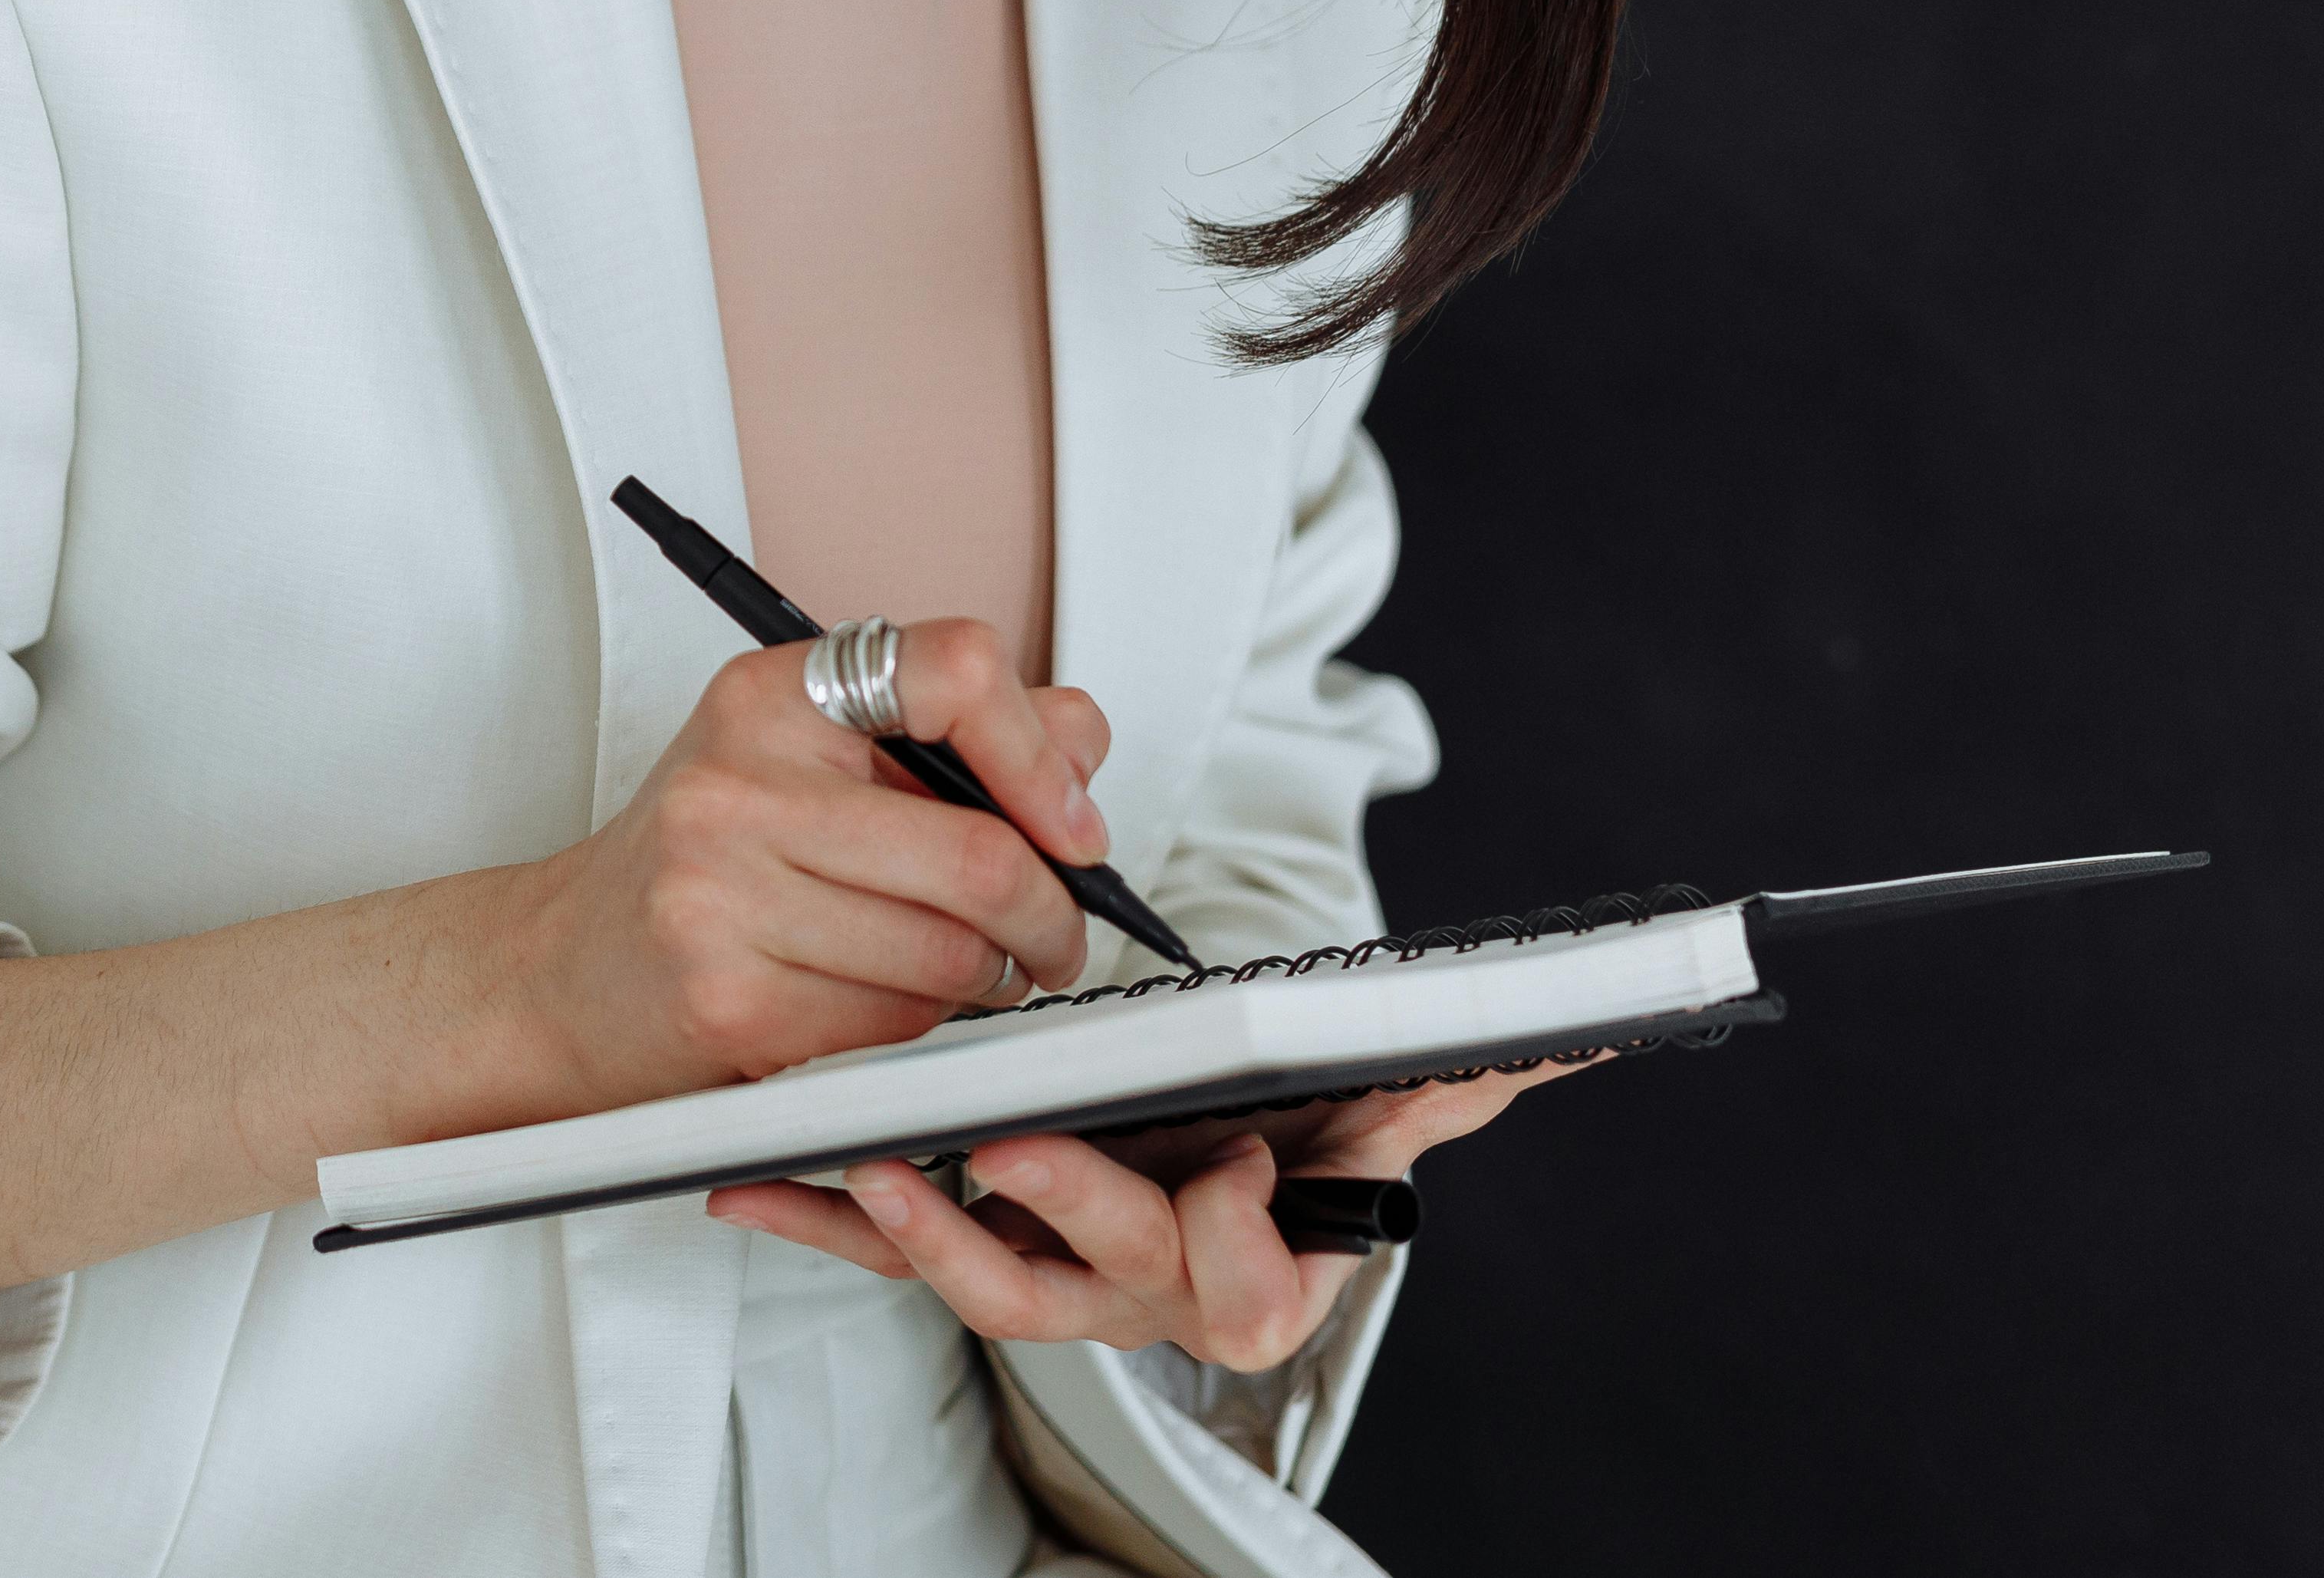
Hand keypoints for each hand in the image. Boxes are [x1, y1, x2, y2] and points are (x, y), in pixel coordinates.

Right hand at [492, 622, 1113, 1115]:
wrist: (558, 970)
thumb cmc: (702, 865)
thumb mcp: (811, 762)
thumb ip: (952, 739)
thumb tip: (1083, 746)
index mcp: (773, 691)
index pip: (960, 671)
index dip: (1045, 756)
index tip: (1071, 826)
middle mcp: (739, 778)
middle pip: (983, 855)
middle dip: (1052, 917)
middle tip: (1050, 938)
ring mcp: (723, 891)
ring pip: (953, 954)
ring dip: (989, 979)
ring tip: (955, 968)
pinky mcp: (730, 1000)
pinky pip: (900, 1024)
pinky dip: (923, 1027)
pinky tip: (881, 1004)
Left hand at [704, 1057, 1587, 1369]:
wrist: (1196, 1150)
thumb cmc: (1283, 1126)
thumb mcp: (1371, 1100)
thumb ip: (1459, 1072)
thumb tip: (1576, 1040)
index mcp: (1258, 1255)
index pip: (1258, 1284)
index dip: (1247, 1239)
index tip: (1238, 1166)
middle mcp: (1150, 1284)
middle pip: (1118, 1280)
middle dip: (1076, 1217)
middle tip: (1024, 1149)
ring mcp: (1053, 1272)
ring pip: (992, 1280)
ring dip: (931, 1228)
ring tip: (880, 1163)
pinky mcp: (960, 1240)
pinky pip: (882, 1245)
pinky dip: (816, 1214)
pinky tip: (747, 1182)